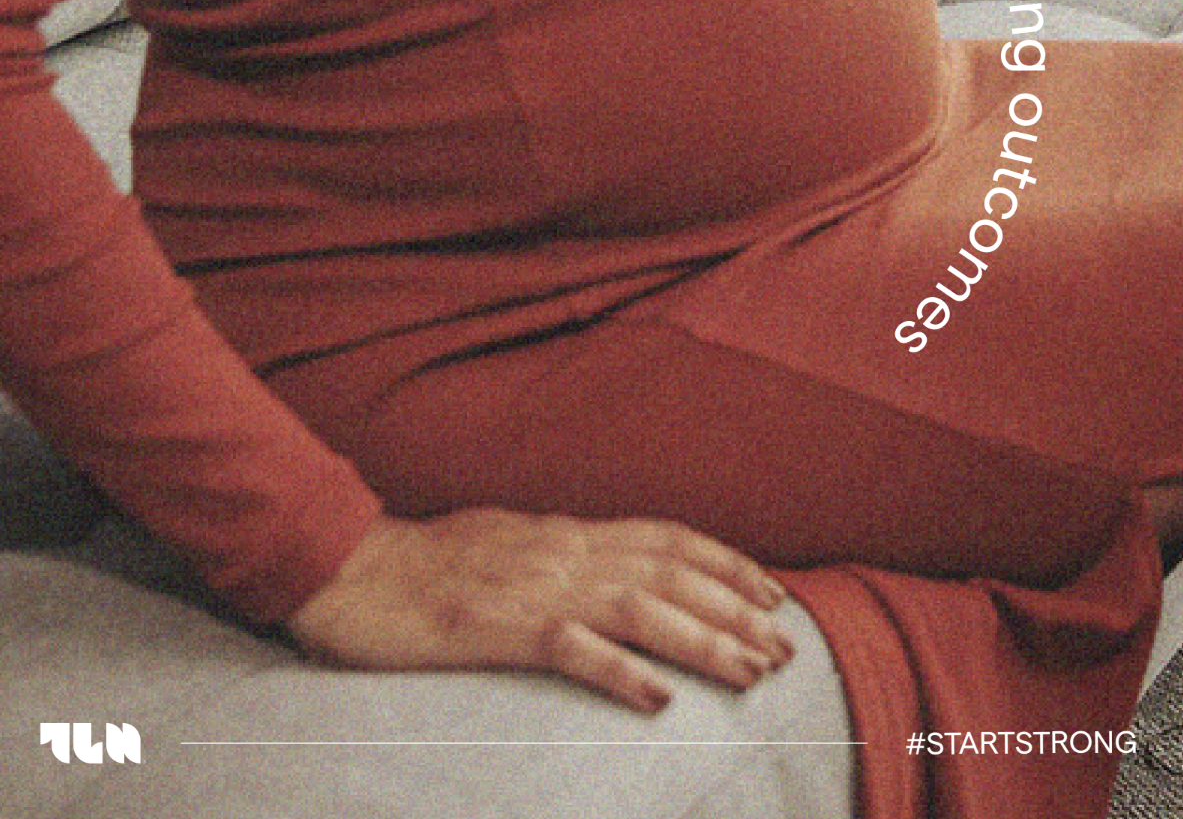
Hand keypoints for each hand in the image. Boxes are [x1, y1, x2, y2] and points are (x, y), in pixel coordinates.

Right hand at [285, 507, 795, 712]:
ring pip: (639, 607)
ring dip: (703, 639)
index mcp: (564, 533)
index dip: (726, 564)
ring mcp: (532, 587)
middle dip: (735, 608)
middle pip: (669, 573)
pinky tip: (659, 698)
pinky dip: (620, 671)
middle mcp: (562, 550)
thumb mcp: (505, 543)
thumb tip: (607, 570)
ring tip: (752, 671)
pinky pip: (571, 648)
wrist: (348, 567)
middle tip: (786, 646)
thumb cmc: (422, 562)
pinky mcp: (496, 627)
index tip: (773, 593)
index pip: (666, 538)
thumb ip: (558, 554)